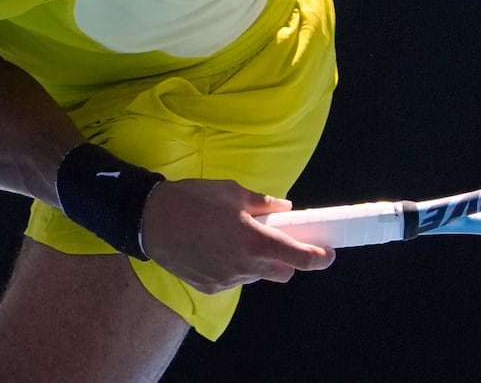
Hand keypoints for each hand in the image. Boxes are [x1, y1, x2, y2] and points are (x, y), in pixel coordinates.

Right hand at [138, 178, 333, 294]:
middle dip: (285, 259)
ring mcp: (227, 281)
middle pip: (282, 273)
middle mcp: (245, 267)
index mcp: (255, 241)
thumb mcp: (232, 191)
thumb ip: (264, 204)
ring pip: (256, 276)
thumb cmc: (194, 199)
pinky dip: (234, 267)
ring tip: (234, 239)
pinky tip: (215, 249)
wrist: (150, 220)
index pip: (300, 258)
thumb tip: (285, 208)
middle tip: (274, 239)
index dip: (319, 259)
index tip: (329, 254)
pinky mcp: (210, 288)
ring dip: (257, 262)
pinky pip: (234, 279)